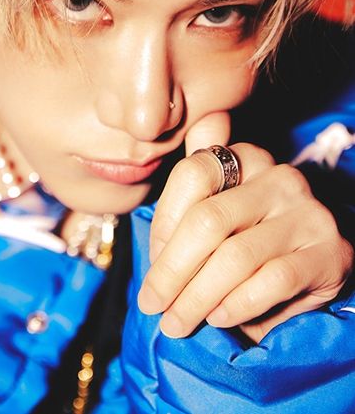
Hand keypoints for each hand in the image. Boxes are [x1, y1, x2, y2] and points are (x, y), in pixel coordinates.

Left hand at [137, 113, 353, 342]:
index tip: (150, 260)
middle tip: (152, 304)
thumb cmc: (252, 240)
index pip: (192, 174)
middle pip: (209, 220)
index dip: (164, 220)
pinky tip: (218, 318)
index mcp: (245, 158)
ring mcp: (307, 213)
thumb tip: (151, 227)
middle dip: (172, 270)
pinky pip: (273, 280)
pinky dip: (238, 304)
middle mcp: (279, 177)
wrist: (315, 268)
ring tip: (176, 322)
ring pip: (237, 256)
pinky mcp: (330, 252)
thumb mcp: (219, 216)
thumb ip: (187, 210)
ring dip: (197, 297)